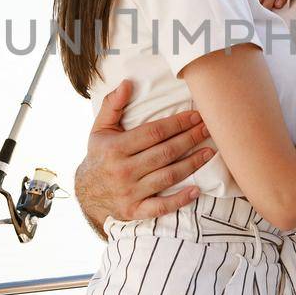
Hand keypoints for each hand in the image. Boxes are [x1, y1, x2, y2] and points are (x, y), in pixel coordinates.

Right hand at [72, 79, 217, 230]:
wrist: (86, 192)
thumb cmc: (100, 155)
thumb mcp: (100, 128)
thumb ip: (113, 105)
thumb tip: (127, 83)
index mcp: (115, 148)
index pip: (154, 133)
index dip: (177, 123)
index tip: (195, 116)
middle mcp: (123, 170)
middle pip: (165, 153)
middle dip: (190, 139)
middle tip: (208, 129)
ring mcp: (129, 193)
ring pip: (168, 177)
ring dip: (192, 164)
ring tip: (209, 152)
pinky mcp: (135, 211)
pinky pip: (161, 207)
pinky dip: (179, 200)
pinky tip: (196, 190)